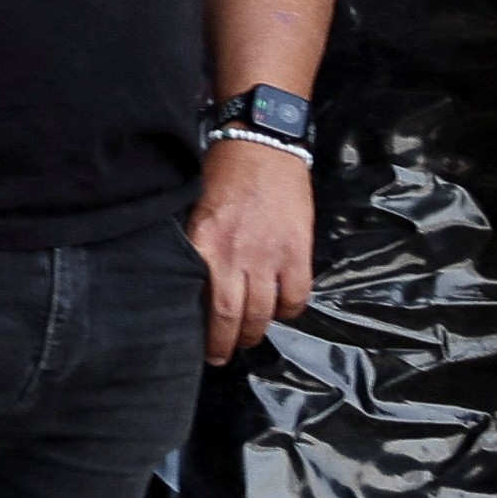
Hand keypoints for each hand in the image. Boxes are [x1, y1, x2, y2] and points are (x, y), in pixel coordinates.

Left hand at [187, 133, 316, 362]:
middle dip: (229, 344)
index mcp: (205, 246)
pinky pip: (297, 297)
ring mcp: (270, 255)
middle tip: (225, 354)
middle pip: (233, 319)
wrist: (264, 143)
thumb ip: (200, 251)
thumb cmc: (226, 175)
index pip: (204, 306)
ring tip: (251, 335)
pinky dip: (289, 310)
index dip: (207, 336)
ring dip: (257, 332)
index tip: (206, 349)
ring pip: (264, 314)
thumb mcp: (198, 214)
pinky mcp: (299, 250)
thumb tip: (197, 288)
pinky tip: (282, 308)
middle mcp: (236, 256)